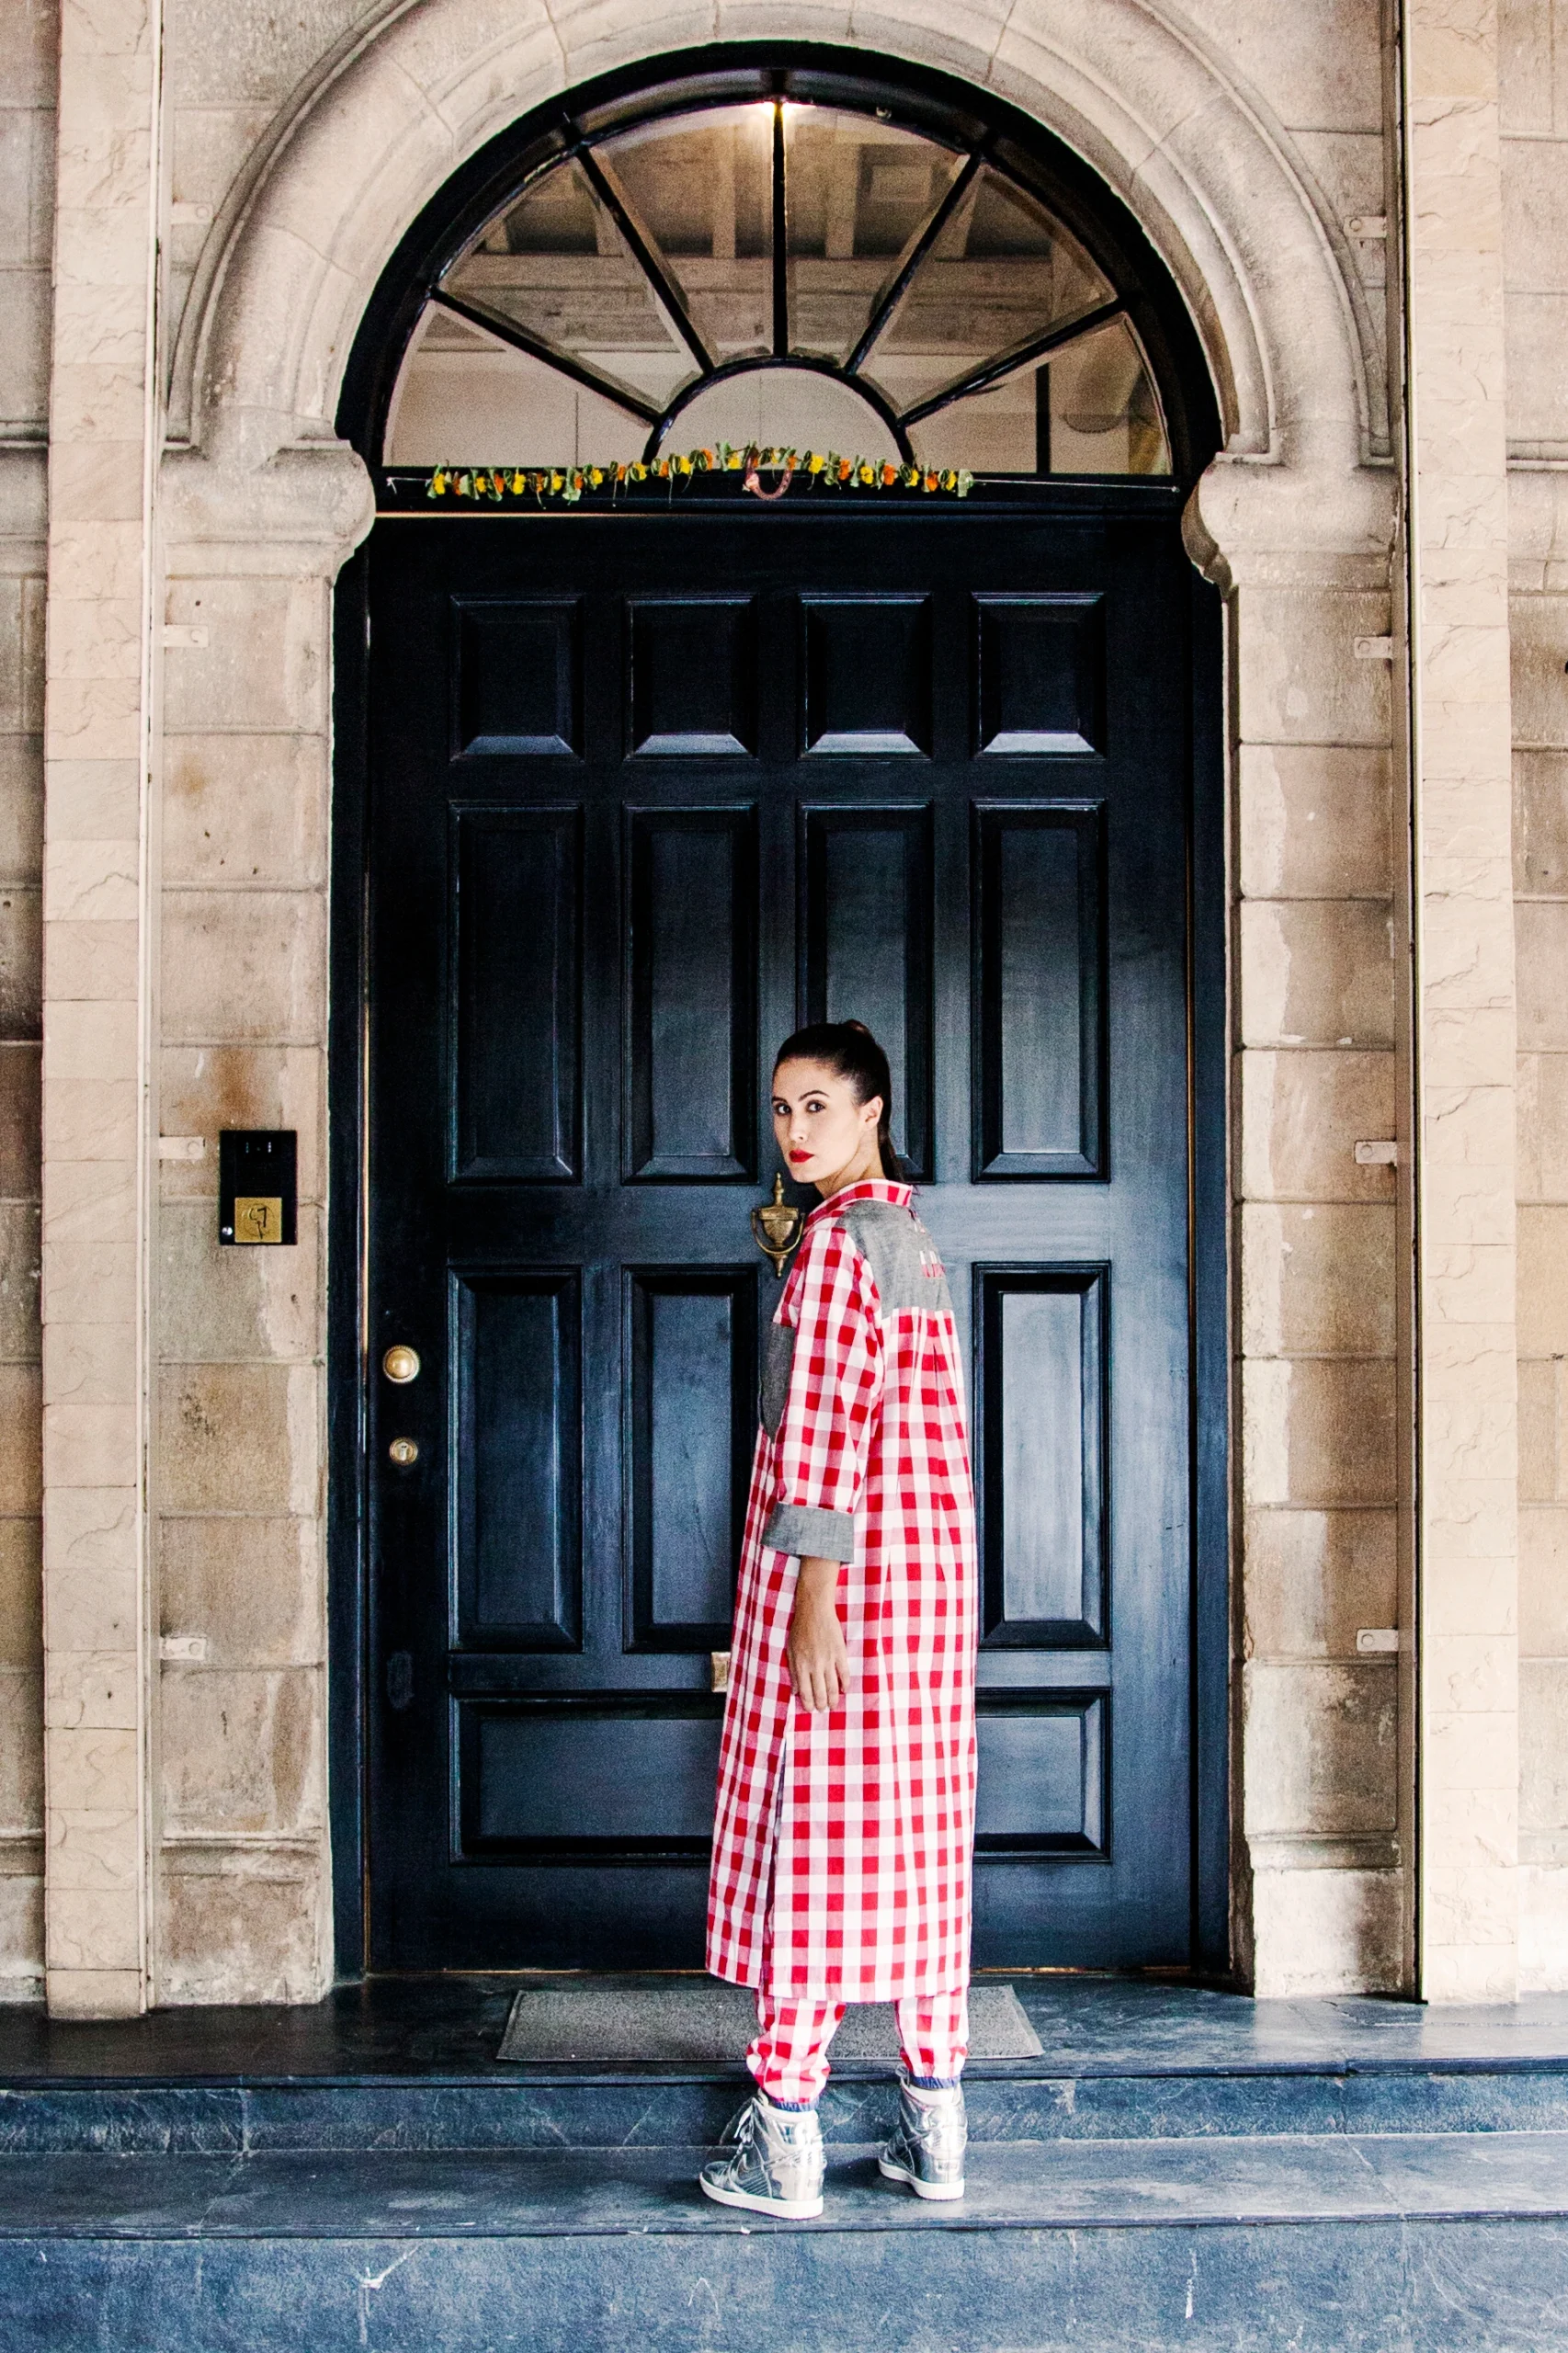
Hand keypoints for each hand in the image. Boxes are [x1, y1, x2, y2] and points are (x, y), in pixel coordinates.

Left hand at [786, 1556, 851, 1712]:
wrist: (814, 1610)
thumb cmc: (800, 1629)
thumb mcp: (791, 1650)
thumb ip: (793, 1671)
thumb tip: (794, 1690)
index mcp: (800, 1664)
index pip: (805, 1691)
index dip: (808, 1703)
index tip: (810, 1709)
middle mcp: (814, 1665)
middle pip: (820, 1692)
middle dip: (821, 1704)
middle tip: (823, 1711)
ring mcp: (828, 1659)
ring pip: (833, 1686)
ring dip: (833, 1699)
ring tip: (833, 1706)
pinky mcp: (840, 1653)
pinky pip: (844, 1673)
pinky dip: (845, 1684)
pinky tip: (845, 1690)